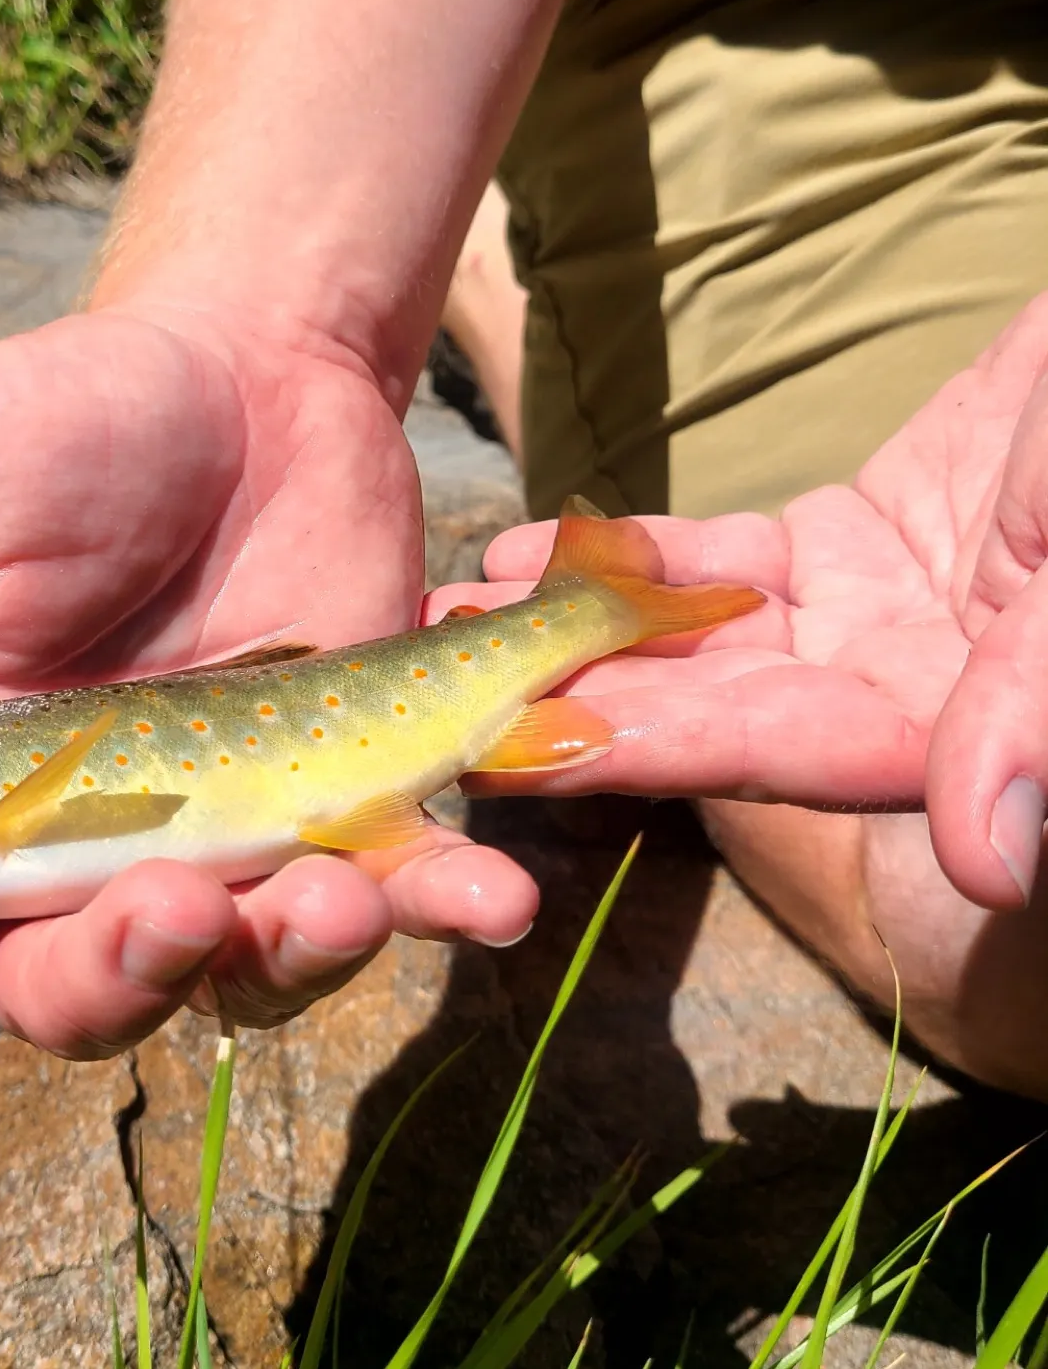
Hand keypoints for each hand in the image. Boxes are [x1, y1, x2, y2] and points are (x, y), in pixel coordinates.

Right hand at [0, 307, 539, 1062]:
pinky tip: (477, 889)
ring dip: (277, 964)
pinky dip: (425, 907)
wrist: (262, 369)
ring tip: (335, 895)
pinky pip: (372, 897)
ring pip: (222, 977)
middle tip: (160, 904)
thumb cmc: (70, 420)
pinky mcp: (335, 804)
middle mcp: (68, 839)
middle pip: (58, 991)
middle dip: (105, 981)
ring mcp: (210, 834)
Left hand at [450, 294, 1047, 1094]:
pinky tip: (523, 551)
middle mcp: (897, 691)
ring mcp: (865, 620)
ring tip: (443, 621)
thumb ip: (1033, 707)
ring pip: (693, 635)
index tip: (511, 755)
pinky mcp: (846, 549)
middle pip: (704, 708)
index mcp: (958, 722)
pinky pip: (719, 562)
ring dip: (569, 627)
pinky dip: (630, 556)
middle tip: (426, 698)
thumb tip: (988, 864)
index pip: (772, 752)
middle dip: (565, 700)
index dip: (641, 752)